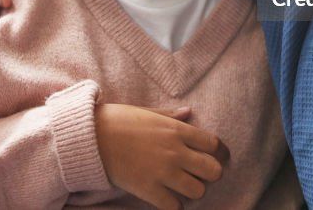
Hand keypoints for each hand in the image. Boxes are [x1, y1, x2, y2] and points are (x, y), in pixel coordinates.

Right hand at [96, 104, 229, 209]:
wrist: (91, 137)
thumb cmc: (117, 120)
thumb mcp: (147, 112)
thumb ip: (170, 115)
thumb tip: (188, 112)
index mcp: (176, 129)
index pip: (214, 144)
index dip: (221, 153)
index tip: (219, 158)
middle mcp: (175, 151)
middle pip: (213, 171)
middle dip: (210, 174)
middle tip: (200, 175)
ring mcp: (163, 172)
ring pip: (198, 191)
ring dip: (193, 191)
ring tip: (182, 188)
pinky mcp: (149, 189)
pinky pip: (174, 207)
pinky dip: (174, 206)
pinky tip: (167, 199)